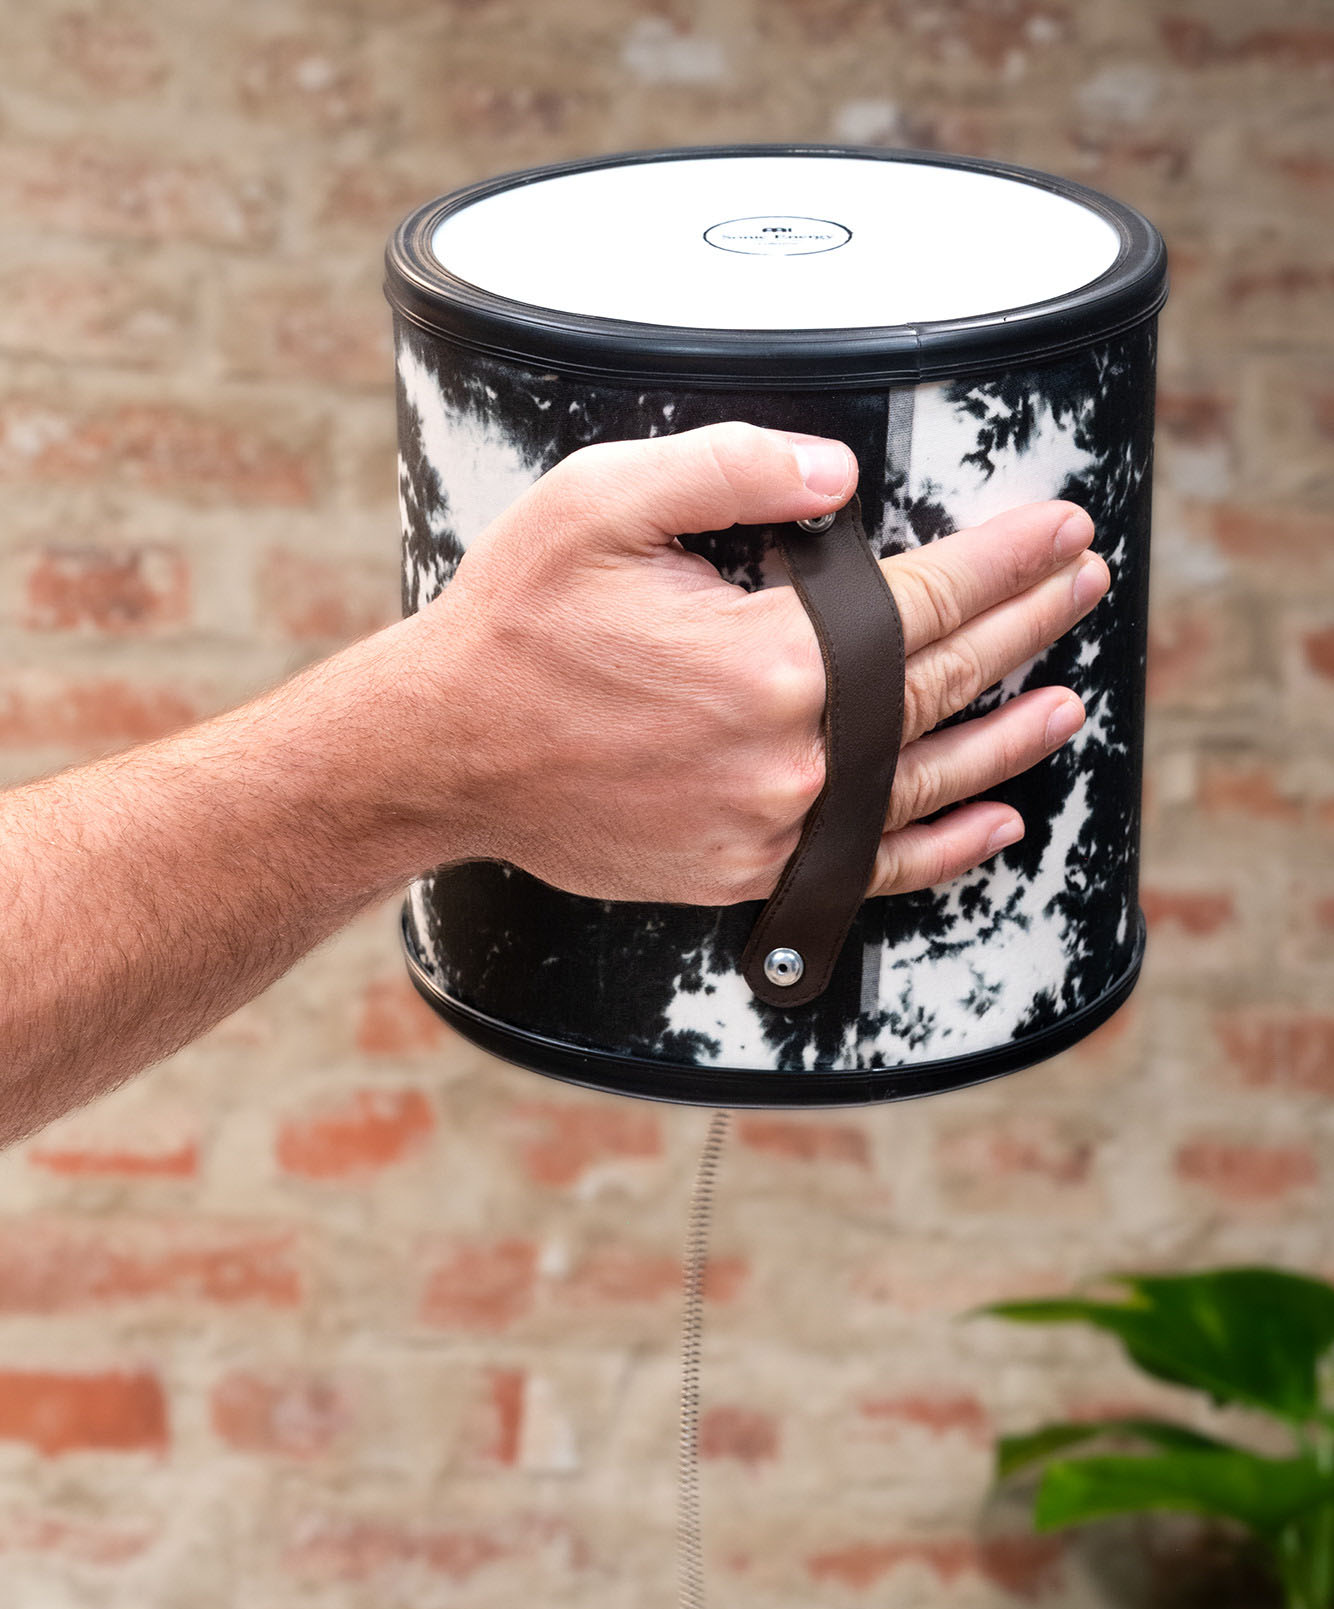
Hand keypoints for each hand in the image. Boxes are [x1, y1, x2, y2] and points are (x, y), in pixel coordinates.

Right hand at [411, 421, 1106, 903]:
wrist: (442, 754)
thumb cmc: (514, 627)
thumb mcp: (603, 502)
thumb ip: (732, 469)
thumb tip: (841, 478)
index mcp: (768, 658)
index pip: (922, 599)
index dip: (1002, 559)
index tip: (1058, 529)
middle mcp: (787, 754)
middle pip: (938, 684)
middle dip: (1022, 627)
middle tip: (1081, 584)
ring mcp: (768, 825)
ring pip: (923, 781)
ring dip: (1005, 736)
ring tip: (1065, 700)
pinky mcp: (741, 871)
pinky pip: (870, 865)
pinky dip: (942, 849)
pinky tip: (993, 823)